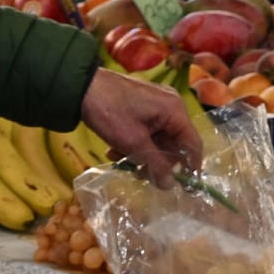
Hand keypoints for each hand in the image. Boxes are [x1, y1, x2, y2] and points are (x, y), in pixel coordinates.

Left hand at [82, 68, 200, 174]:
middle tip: (138, 174)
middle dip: (157, 162)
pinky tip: (116, 149)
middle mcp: (171, 106)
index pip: (193, 144)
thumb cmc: (110, 113)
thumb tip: (170, 185)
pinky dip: (135, 143)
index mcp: (175, 111)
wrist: (80, 86)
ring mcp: (157, 104)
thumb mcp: (133, 143)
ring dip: (142, 154)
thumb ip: (155, 165)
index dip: (191, 167)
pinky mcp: (143, 104)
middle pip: (174, 143)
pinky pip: (148, 130)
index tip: (184, 187)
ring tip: (120, 160)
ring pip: (159, 139)